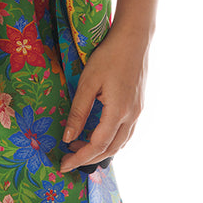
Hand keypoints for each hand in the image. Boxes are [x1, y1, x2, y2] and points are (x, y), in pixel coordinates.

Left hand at [59, 23, 149, 173]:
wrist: (134, 38)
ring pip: (120, 143)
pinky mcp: (138, 106)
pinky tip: (98, 135)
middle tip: (68, 160)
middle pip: (110, 149)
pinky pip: (125, 133)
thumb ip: (78, 111)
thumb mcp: (88, 82)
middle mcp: (132, 117)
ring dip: (100, 150)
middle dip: (88, 158)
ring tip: (79, 147)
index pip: (97, 146)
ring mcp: (138, 112)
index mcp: (118, 112)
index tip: (63, 164)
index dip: (79, 157)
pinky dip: (110, 140)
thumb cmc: (109, 56)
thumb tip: (68, 137)